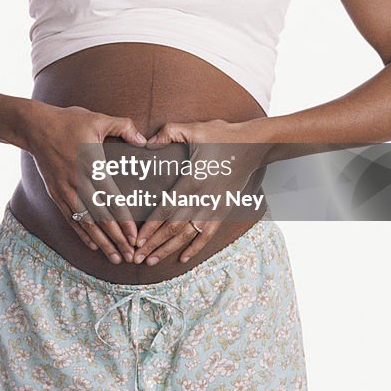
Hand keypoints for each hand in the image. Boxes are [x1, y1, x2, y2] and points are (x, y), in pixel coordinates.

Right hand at [22, 102, 146, 263]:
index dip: (124, 221)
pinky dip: (82, 233)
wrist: (35, 127)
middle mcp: (78, 182)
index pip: (112, 200)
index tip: (135, 237)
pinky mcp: (56, 193)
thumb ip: (123, 127)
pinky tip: (93, 246)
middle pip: (101, 217)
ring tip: (115, 257)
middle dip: (117, 239)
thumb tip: (143, 140)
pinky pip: (71, 218)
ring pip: (86, 222)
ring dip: (102, 242)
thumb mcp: (98, 119)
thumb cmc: (69, 121)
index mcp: (92, 166)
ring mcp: (65, 190)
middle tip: (130, 256)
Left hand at [134, 118, 270, 265]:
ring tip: (151, 261)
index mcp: (193, 181)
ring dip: (169, 249)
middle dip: (153, 244)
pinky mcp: (224, 210)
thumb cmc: (223, 135)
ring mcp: (215, 207)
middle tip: (136, 258)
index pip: (166, 210)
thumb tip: (147, 142)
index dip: (150, 227)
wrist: (254, 145)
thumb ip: (169, 133)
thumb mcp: (194, 129)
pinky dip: (195, 248)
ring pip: (188, 235)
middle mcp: (203, 199)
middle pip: (174, 227)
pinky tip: (183, 259)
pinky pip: (208, 234)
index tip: (136, 240)